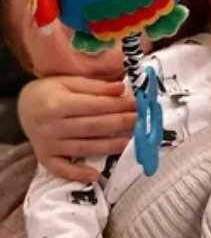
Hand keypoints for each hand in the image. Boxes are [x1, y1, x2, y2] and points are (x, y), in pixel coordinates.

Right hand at [18, 76, 135, 181]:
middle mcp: (53, 126)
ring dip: (110, 146)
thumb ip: (95, 86)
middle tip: (141, 120)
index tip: (138, 104)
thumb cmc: (50, 90)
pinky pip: (62, 169)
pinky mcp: (45, 158)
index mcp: (59, 104)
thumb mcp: (70, 81)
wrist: (23, 105)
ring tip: (131, 142)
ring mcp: (49, 145)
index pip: (95, 106)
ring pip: (84, 147)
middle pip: (93, 127)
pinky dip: (78, 174)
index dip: (119, 105)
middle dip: (120, 123)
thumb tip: (120, 89)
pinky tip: (95, 175)